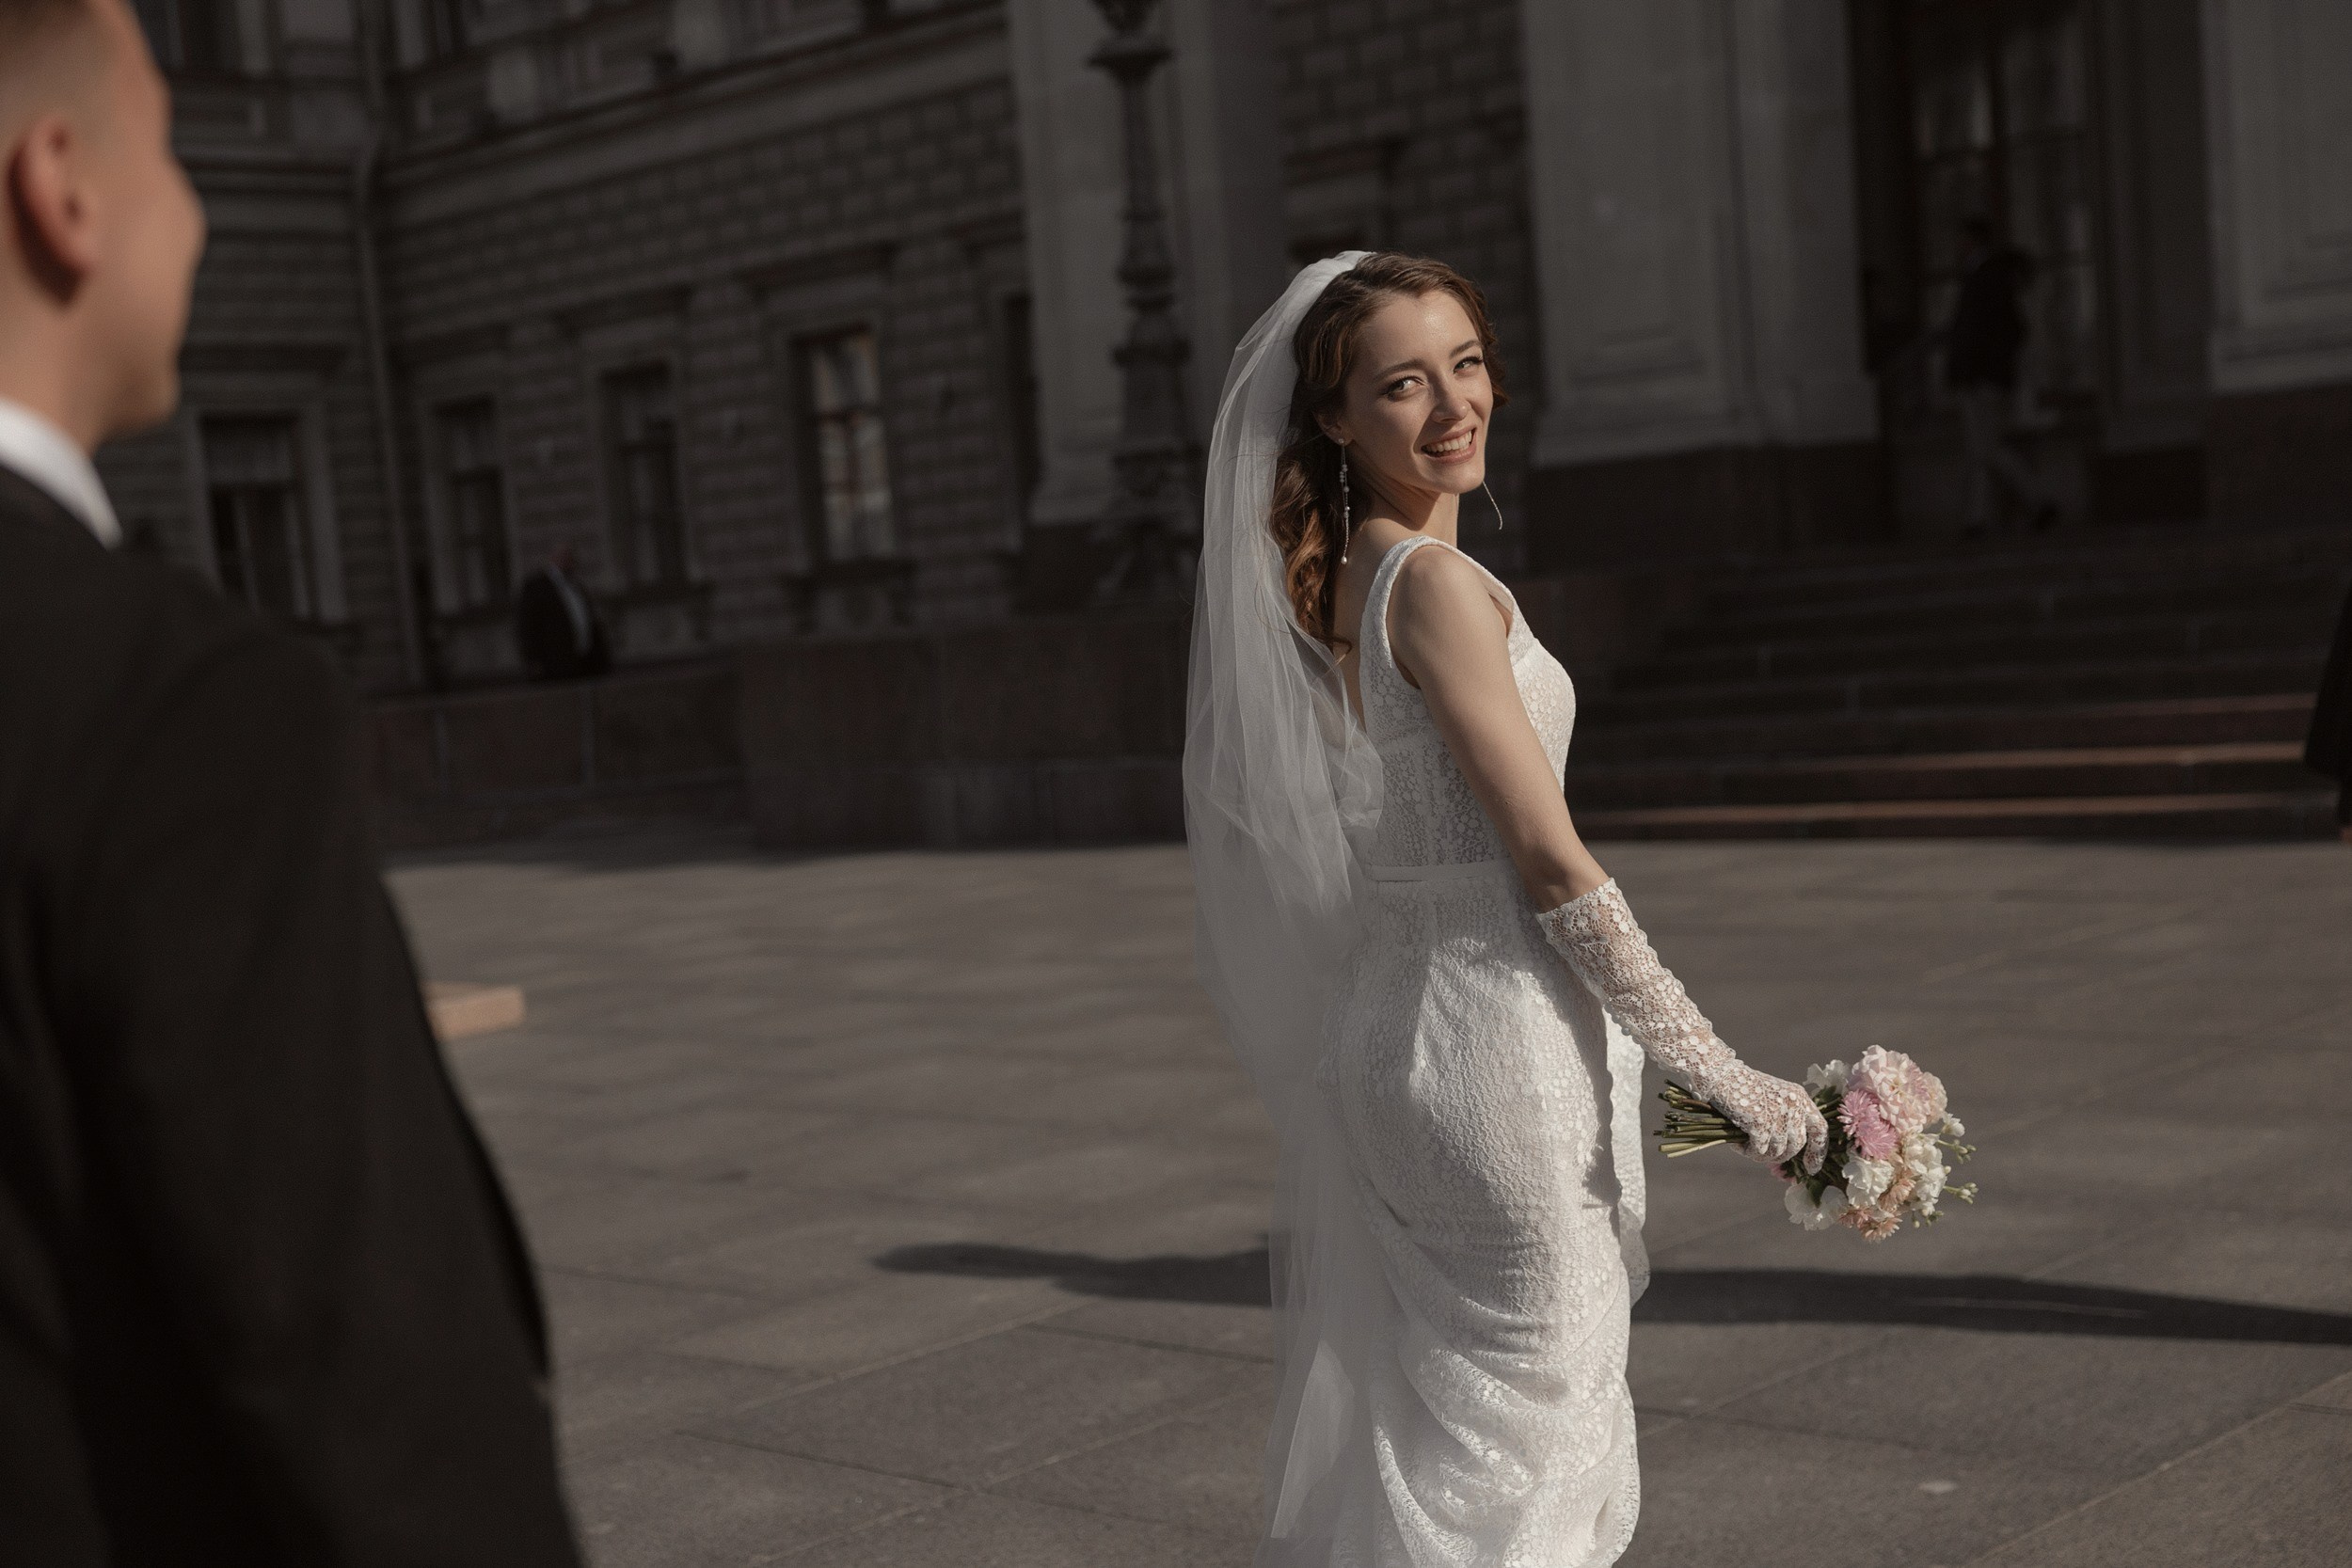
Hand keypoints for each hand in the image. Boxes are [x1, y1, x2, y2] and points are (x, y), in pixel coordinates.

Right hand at [1693, 1059, 1828, 1173]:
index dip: (1817, 1151)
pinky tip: (1737, 1145)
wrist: (1721, 1075)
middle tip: (1762, 1155)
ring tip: (1745, 1147)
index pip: (1819, 1129)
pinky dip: (1747, 1151)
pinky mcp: (1761, 1122)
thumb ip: (1787, 1117)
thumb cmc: (1744, 1088)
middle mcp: (1793, 1105)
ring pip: (1778, 1151)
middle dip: (1781, 1156)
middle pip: (1797, 1145)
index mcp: (1800, 1097)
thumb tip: (1789, 1152)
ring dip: (1761, 1155)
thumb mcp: (1774, 1097)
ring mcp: (1778, 1114)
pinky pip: (1760, 1150)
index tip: (1810, 1168)